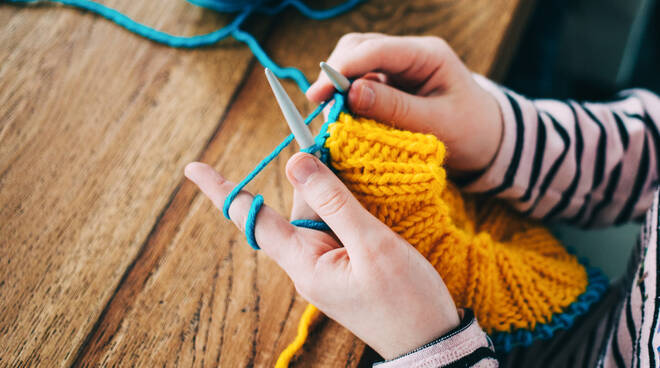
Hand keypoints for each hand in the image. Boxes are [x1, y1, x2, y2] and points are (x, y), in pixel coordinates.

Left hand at [185, 154, 459, 359]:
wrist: (431, 342)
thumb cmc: (405, 300)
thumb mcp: (372, 245)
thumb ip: (334, 201)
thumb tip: (296, 160)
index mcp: (304, 262)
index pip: (253, 219)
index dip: (223, 190)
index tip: (193, 167)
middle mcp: (307, 263)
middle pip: (296, 206)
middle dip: (312, 175)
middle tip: (329, 138)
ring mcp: (325, 266)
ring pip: (319, 214)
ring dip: (334, 190)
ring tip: (360, 172)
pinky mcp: (344, 266)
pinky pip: (335, 227)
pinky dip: (345, 206)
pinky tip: (366, 197)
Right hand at [307, 33, 502, 172]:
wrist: (488, 142)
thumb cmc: (470, 132)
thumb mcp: (436, 124)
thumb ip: (394, 109)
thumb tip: (350, 95)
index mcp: (427, 55)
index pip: (376, 50)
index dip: (343, 69)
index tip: (319, 94)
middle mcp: (409, 54)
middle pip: (359, 48)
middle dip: (335, 74)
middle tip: (319, 106)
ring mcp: (399, 67)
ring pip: (355, 63)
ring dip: (338, 86)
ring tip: (328, 114)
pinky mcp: (391, 84)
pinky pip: (360, 83)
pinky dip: (346, 98)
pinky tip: (340, 116)